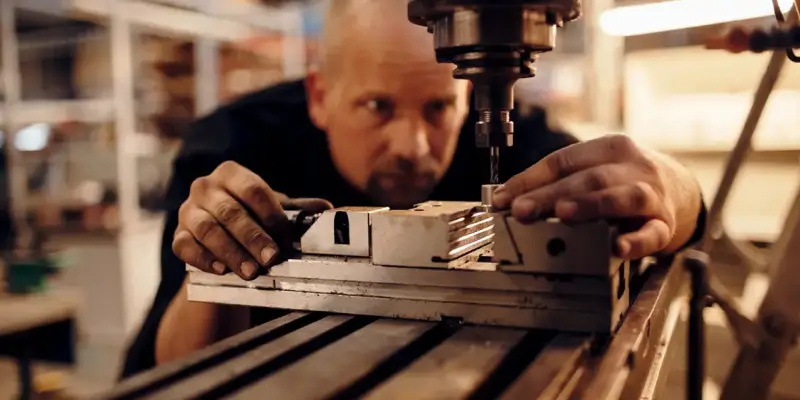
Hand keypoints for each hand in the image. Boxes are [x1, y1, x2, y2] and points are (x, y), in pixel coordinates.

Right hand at [173, 161, 331, 279]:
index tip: (286, 236)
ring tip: (252, 272)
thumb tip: (326, 209)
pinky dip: (205, 259)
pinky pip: (186, 247)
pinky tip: (222, 270)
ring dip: (232, 252)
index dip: (271, 213)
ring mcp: (187, 211)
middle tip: (272, 258)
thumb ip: (296, 210)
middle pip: (231, 211)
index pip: (252, 189)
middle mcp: (205, 187)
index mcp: (230, 174)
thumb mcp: (271, 211)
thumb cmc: (249, 218)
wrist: (218, 242)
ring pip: (208, 230)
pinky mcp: (177, 236)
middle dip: (253, 237)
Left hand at [492, 135, 699, 259]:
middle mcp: (631, 168)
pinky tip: (618, 247)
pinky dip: (635, 240)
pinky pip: (652, 233)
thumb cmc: (625, 181)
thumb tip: (506, 198)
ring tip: (563, 214)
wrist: (682, 191)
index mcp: (608, 149)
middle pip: (588, 178)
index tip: (502, 199)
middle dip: (551, 195)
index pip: (562, 161)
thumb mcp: (595, 171)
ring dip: (590, 205)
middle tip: (522, 210)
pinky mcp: (665, 225)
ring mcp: (651, 196)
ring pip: (621, 198)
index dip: (530, 180)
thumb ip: (557, 182)